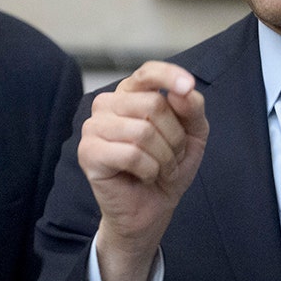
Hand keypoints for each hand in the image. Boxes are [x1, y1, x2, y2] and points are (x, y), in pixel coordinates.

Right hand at [79, 61, 207, 280]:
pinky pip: (130, 154)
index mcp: (131, 93)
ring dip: (163, 157)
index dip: (170, 75)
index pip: (148, 71)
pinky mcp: (88, 152)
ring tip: (160, 168)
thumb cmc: (168, 167)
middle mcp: (108, 104)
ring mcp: (93, 127)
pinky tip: (144, 176)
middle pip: (152, 104)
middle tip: (171, 156)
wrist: (152, 209)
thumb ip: (192, 107)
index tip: (188, 87)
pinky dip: (149, 170)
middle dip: (174, 137)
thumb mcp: (193, 134)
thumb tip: (183, 90)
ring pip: (143, 131)